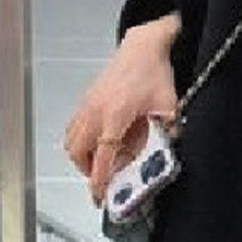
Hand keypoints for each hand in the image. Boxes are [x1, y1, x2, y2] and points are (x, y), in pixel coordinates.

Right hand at [63, 13, 181, 207]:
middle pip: (78, 152)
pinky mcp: (85, 101)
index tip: (99, 195)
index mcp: (115, 113)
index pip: (102, 154)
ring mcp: (87, 104)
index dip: (99, 178)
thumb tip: (165, 153)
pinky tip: (98, 144)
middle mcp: (95, 110)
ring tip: (100, 165)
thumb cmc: (153, 71)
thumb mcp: (170, 105)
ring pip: (72, 141)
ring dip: (82, 158)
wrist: (142, 47)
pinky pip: (73, 128)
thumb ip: (168, 132)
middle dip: (88, 171)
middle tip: (103, 182)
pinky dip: (80, 142)